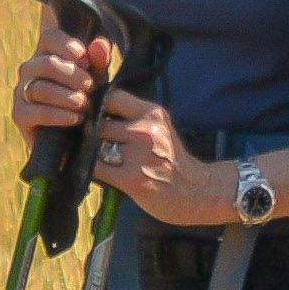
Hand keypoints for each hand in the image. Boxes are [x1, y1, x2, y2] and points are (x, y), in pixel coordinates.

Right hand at [10, 25, 120, 137]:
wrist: (78, 136)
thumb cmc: (88, 97)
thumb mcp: (98, 77)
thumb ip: (100, 59)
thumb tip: (100, 45)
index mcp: (48, 52)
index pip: (50, 36)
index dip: (67, 45)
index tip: (85, 59)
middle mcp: (31, 69)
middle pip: (46, 63)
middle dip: (72, 76)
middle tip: (90, 87)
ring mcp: (22, 91)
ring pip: (40, 88)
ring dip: (67, 97)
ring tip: (85, 105)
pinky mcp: (20, 114)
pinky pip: (36, 111)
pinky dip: (58, 115)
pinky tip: (75, 118)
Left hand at [90, 94, 228, 228]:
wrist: (196, 191)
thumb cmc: (171, 159)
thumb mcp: (158, 128)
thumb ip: (133, 117)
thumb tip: (93, 110)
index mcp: (153, 114)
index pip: (112, 98)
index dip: (97, 106)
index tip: (95, 116)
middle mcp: (146, 131)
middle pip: (99, 124)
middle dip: (94, 135)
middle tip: (100, 145)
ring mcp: (138, 155)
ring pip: (95, 147)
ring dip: (93, 153)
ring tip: (106, 159)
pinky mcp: (131, 179)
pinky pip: (96, 168)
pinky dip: (93, 170)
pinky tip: (105, 173)